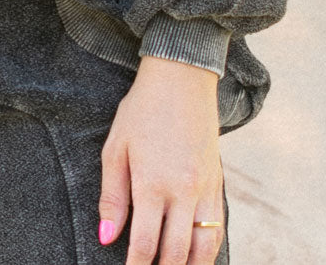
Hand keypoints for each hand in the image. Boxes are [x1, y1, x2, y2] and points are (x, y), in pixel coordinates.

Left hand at [98, 54, 222, 263]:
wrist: (181, 78)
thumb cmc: (142, 110)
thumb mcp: (116, 147)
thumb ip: (112, 196)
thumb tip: (107, 237)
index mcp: (153, 182)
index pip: (146, 243)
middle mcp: (183, 191)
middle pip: (176, 253)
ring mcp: (205, 188)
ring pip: (204, 247)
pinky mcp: (218, 182)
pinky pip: (218, 227)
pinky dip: (209, 249)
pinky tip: (198, 257)